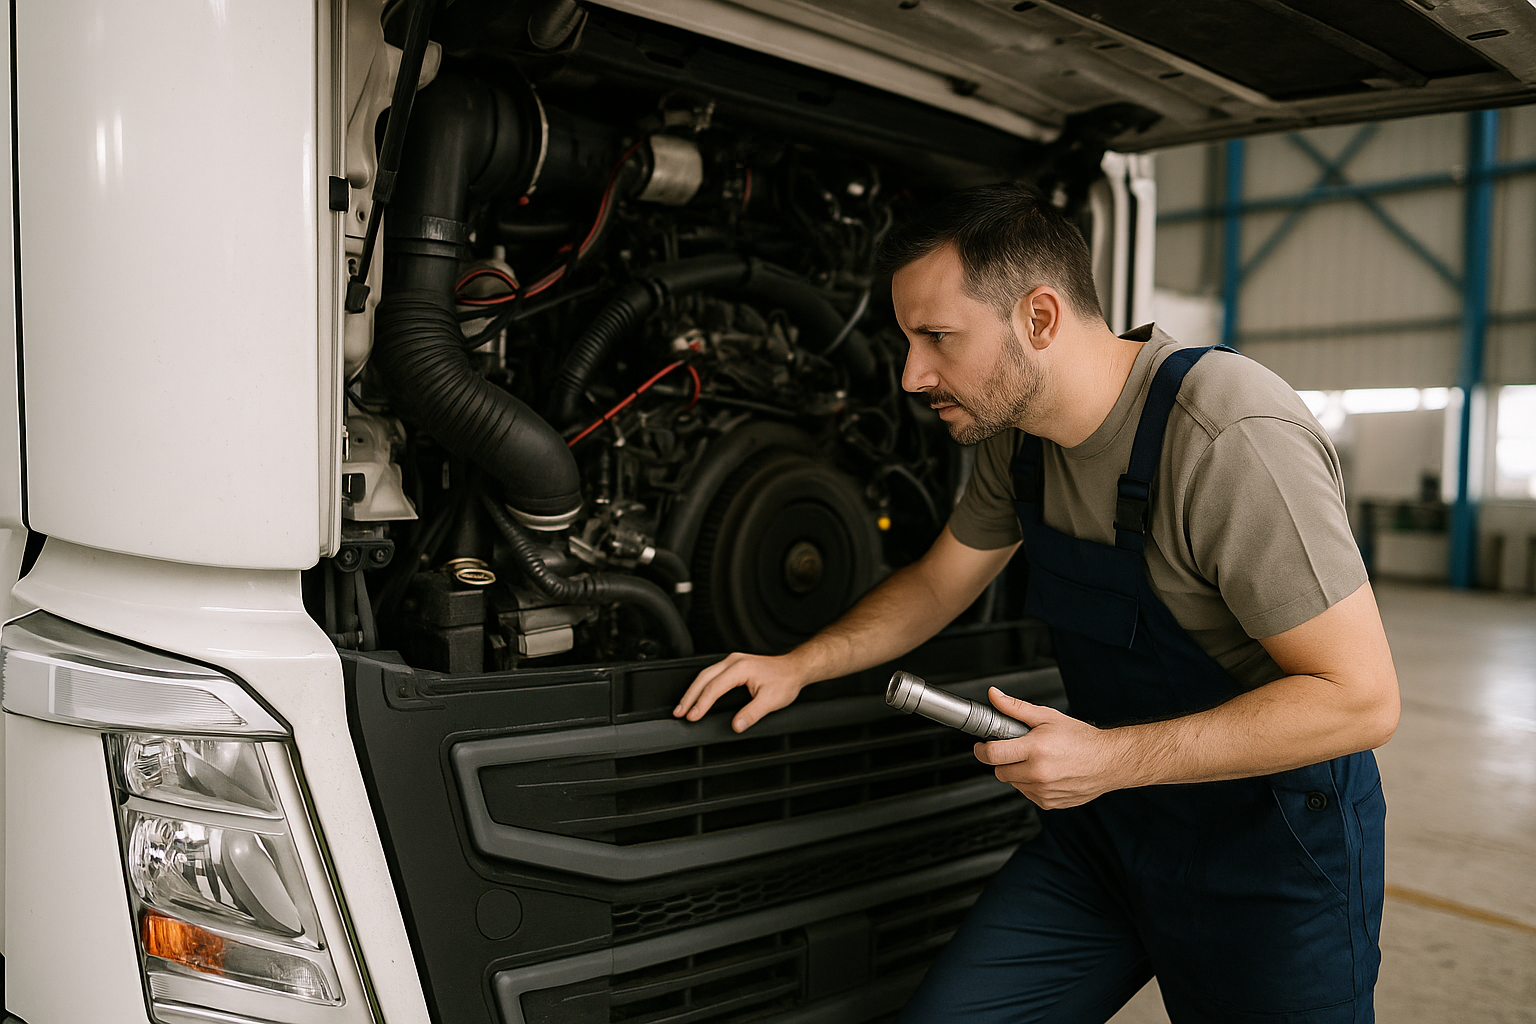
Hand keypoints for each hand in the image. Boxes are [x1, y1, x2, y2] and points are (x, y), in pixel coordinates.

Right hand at [673, 652, 808, 731]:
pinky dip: (700, 686)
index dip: (701, 704)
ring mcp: (732, 662)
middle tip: (679, 712)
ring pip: (705, 675)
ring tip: (683, 706)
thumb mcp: (771, 700)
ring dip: (692, 691)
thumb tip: (736, 725)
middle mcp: (733, 662)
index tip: (693, 717)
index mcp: (740, 668)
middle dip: (689, 697)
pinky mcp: (733, 665)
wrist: (794, 668)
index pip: (714, 687)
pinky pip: (711, 674)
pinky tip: (696, 695)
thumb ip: (752, 713)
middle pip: (703, 678)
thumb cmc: (785, 680)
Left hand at [972, 687, 1126, 808]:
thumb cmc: (1081, 739)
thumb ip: (1015, 708)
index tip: (981, 745)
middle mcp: (1038, 773)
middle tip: (1018, 749)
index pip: (992, 754)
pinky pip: (1027, 793)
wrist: (1109, 761)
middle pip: (999, 771)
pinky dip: (1030, 784)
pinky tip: (1046, 772)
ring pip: (1013, 783)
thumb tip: (994, 696)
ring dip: (1018, 772)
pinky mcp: (1048, 803)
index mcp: (1035, 749)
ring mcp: (1043, 791)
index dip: (981, 749)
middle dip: (1003, 759)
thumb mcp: (1047, 716)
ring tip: (1037, 759)